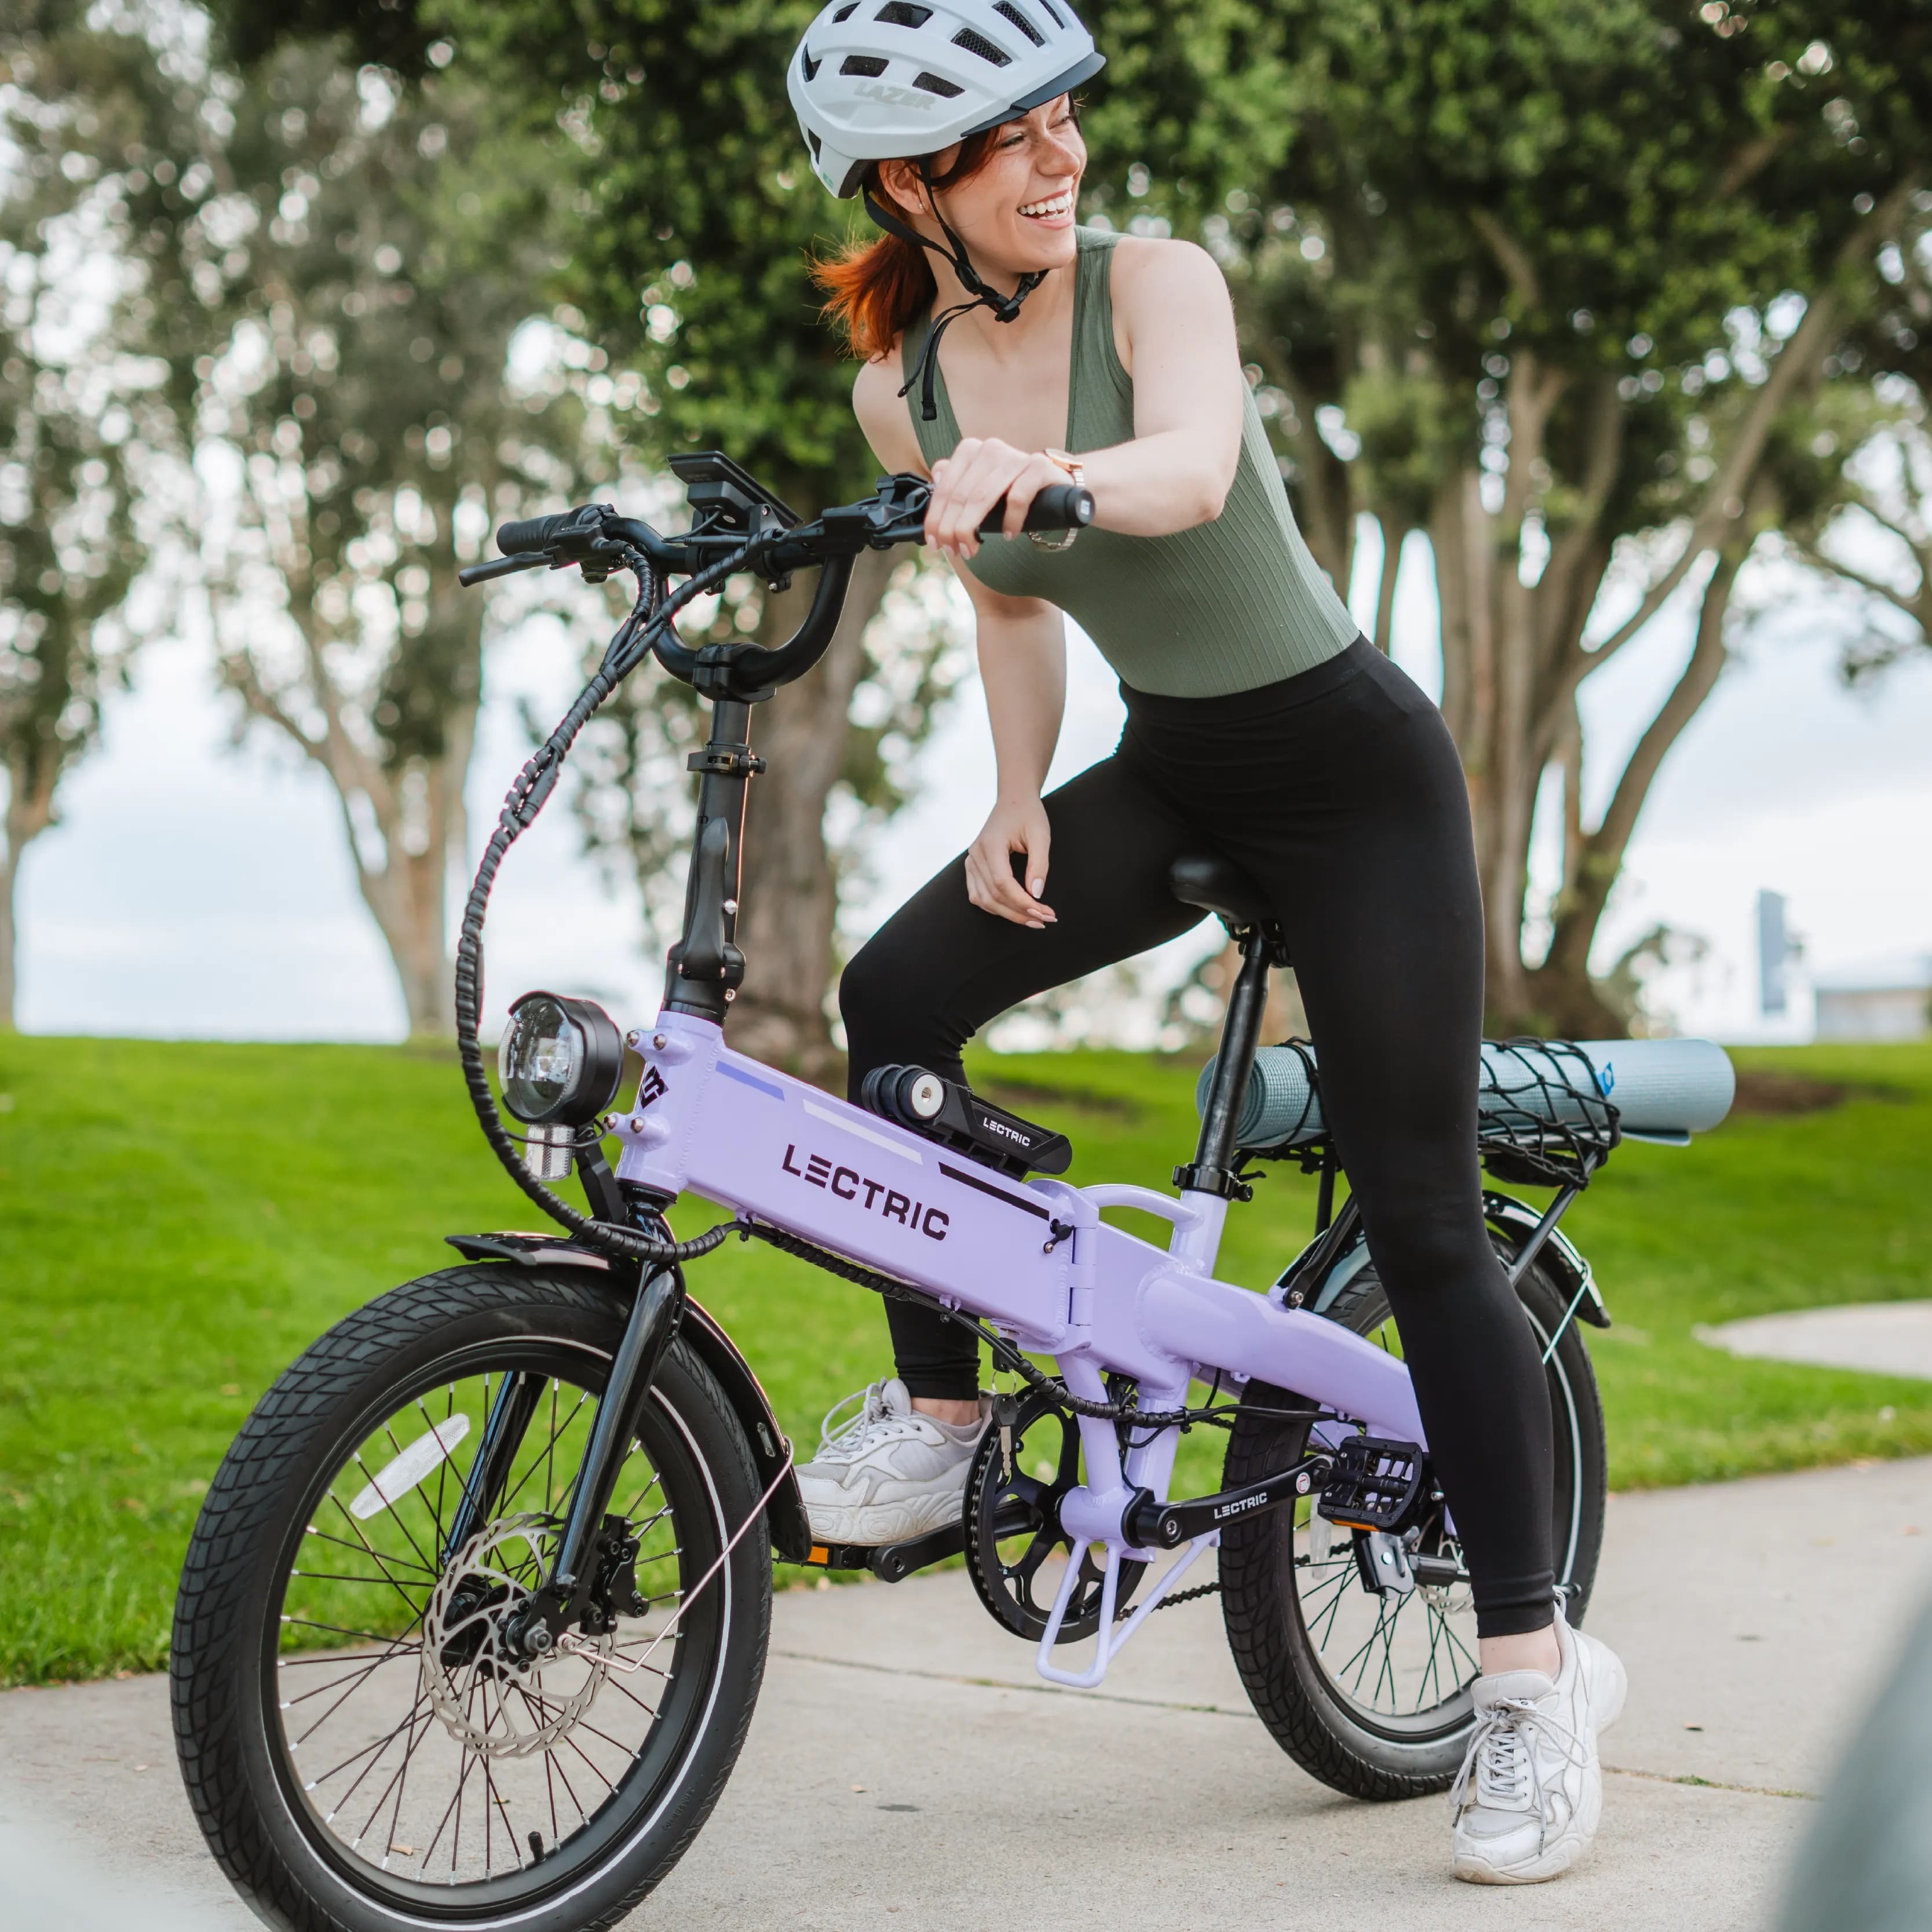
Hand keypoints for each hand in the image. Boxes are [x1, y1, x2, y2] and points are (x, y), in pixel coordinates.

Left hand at [925, 439, 1069, 559]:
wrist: (1055, 485)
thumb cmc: (1011, 490)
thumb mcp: (978, 486)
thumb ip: (955, 483)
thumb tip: (935, 481)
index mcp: (970, 450)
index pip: (944, 488)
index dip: (936, 519)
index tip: (935, 544)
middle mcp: (990, 449)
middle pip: (961, 496)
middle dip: (952, 529)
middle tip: (954, 551)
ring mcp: (1015, 456)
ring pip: (982, 498)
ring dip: (972, 529)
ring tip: (972, 550)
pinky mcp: (1039, 467)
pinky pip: (1018, 498)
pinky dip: (1011, 521)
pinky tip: (1009, 535)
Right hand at [965, 796, 1055, 928]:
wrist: (1013, 800)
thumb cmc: (1028, 814)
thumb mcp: (1041, 835)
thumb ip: (1039, 864)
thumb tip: (1036, 894)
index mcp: (990, 845)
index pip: (1002, 883)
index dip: (1022, 902)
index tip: (1044, 912)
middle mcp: (975, 855)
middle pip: (993, 896)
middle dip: (1019, 912)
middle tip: (1045, 921)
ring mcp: (971, 862)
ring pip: (984, 900)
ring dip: (1008, 914)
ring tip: (1034, 920)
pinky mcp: (973, 867)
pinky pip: (978, 895)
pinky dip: (995, 907)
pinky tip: (1015, 911)